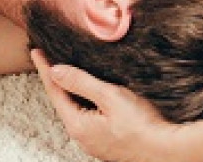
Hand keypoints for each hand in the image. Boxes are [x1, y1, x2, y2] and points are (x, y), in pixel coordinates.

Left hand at [31, 50, 179, 161]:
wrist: (166, 151)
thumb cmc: (141, 125)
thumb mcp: (110, 96)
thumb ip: (81, 82)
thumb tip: (55, 71)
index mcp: (78, 124)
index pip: (55, 91)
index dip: (45, 69)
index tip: (36, 52)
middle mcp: (82, 136)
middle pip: (63, 101)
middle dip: (55, 80)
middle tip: (48, 59)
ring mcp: (94, 141)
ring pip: (76, 109)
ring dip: (70, 90)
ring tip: (65, 73)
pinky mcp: (107, 141)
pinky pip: (88, 117)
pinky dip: (84, 101)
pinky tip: (90, 94)